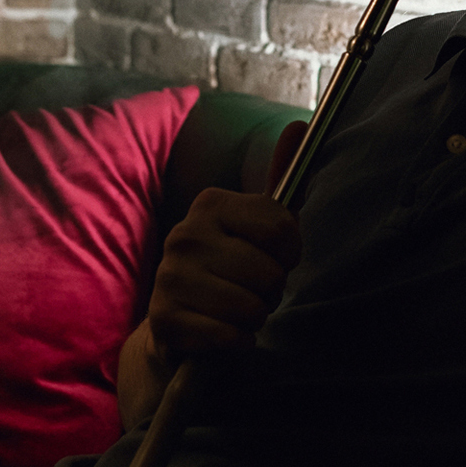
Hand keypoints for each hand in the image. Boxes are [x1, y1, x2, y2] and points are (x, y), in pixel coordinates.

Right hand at [117, 121, 306, 426]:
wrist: (181, 325)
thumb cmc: (232, 269)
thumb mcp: (258, 223)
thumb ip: (282, 177)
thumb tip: (301, 124)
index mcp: (210, 203)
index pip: (282, 227)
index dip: (290, 252)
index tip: (276, 257)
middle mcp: (184, 233)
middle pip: (269, 273)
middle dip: (271, 291)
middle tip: (253, 290)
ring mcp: (169, 276)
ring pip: (251, 307)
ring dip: (255, 318)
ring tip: (238, 310)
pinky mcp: (164, 319)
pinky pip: (229, 336)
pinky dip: (236, 341)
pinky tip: (223, 332)